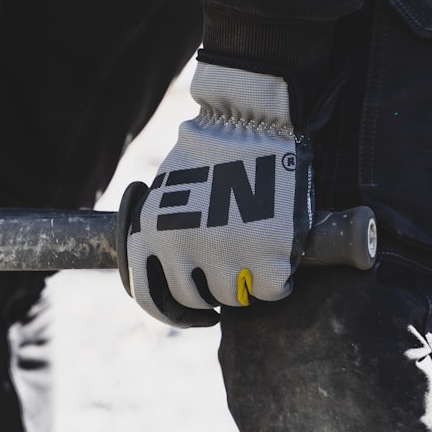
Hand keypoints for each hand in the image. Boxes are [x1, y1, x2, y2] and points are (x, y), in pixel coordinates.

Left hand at [125, 60, 313, 326]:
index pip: (150, 296)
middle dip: (214, 290)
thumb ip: (168, 230)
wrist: (250, 119)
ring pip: (234, 296)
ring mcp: (223, 257)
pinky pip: (272, 288)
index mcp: (151, 233)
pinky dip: (278, 277)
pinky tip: (280, 254)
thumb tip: (175, 270)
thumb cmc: (213, 148)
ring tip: (259, 250)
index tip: (195, 311)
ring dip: (247, 280)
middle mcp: (180, 250)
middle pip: (195, 299)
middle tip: (233, 273)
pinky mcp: (265, 257)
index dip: (172, 311)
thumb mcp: (170, 190)